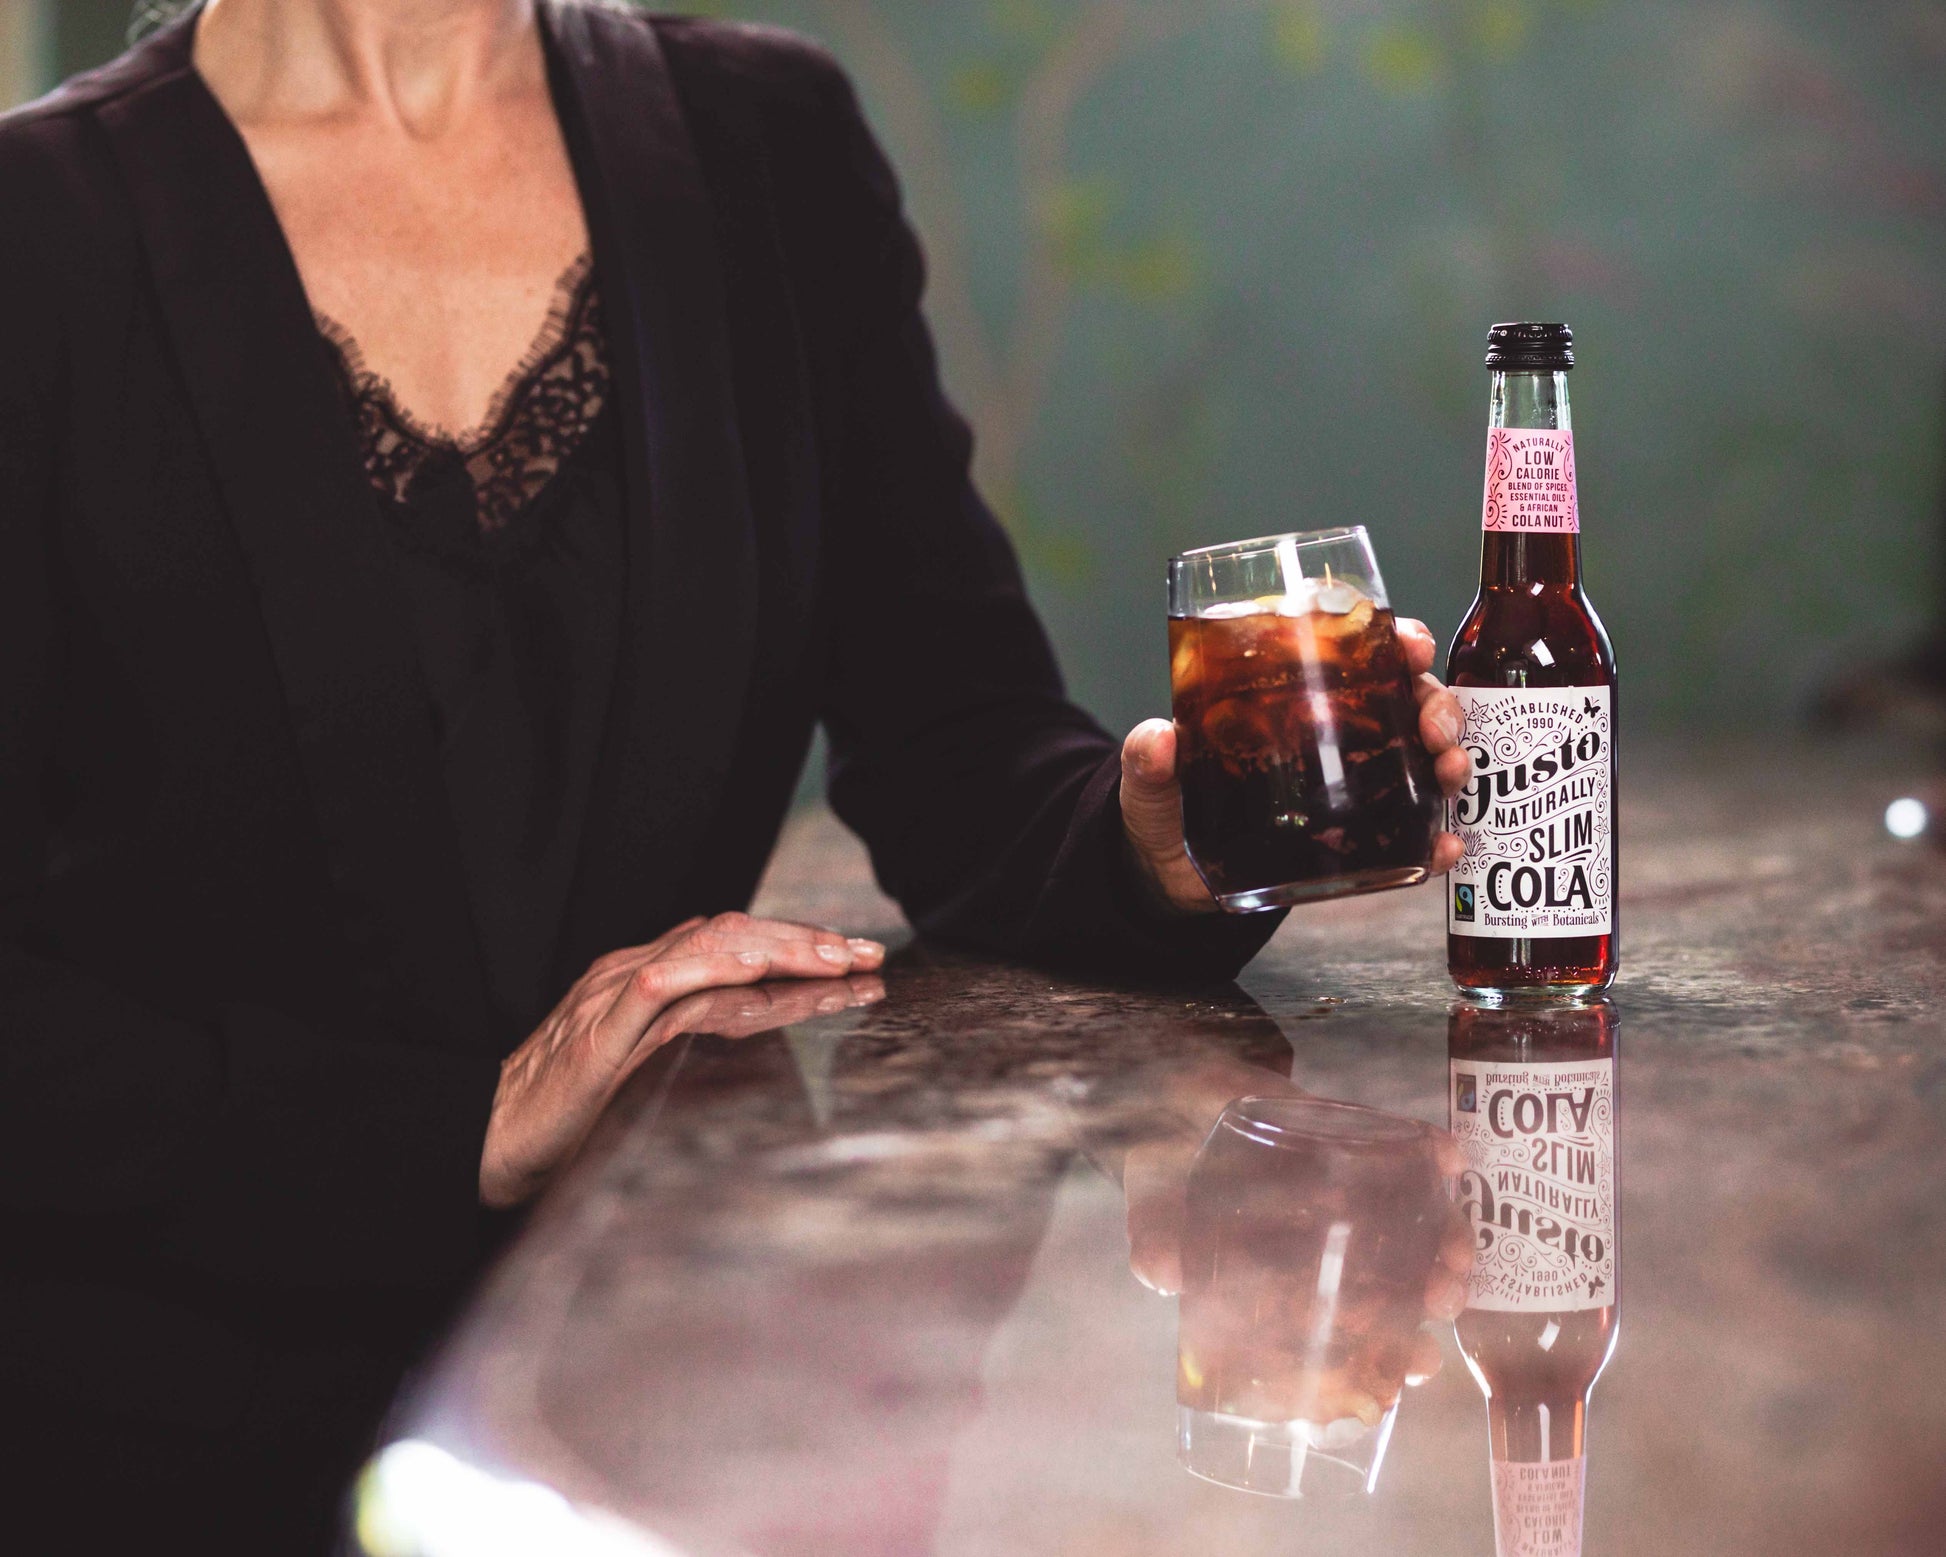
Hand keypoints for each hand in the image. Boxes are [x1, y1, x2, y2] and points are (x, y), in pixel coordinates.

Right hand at [479, 912, 885, 1207]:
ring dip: (779, 951)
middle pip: (733, 934)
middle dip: (808, 941)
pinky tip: (752, 970)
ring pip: (707, 949)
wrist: (488, 1142)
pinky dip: (708, 970)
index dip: (801, 947)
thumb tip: (759, 1028)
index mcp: (648, 979)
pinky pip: (659, 985)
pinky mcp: (599, 1034)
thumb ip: (690, 1040)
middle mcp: (635, 974)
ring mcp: (615, 997)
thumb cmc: (566, 1117)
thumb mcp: (644, 1071)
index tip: (860, 960)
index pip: (737, 944)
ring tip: (834, 960)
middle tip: (869, 953)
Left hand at [1120, 616, 1473, 913]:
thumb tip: (1158, 739)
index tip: (1413, 642)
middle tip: (1436, 729)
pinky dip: (1438, 841)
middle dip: (1438, 705)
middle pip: (1409, 700)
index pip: (1357, 651)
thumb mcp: (1154, 778)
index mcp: (1294, 697)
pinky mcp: (1358, 843)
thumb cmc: (1168, 805)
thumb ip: (1151, 759)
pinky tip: (1447, 846)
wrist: (1169, 876)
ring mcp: (1355, 788)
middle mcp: (1338, 735)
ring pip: (1425, 760)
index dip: (1395, 638)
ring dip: (1453, 761)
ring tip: (1450, 775)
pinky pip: (1412, 838)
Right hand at [1122, 1063, 1475, 1421]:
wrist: (1174, 1090)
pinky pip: (1406, 1148)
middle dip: (1434, 1294)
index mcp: (1292, 1277)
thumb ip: (1156, 1241)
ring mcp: (1350, 1189)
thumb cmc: (1170, 1168)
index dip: (1390, 1352)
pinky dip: (1433, 1154)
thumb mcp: (1155, 1211)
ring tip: (1458, 1250)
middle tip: (1443, 1302)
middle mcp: (1330, 1239)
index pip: (1353, 1327)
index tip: (1417, 1363)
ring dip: (1451, 1238)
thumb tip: (1162, 1276)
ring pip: (1420, 1225)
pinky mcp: (1354, 1137)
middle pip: (1404, 1279)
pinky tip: (1449, 1158)